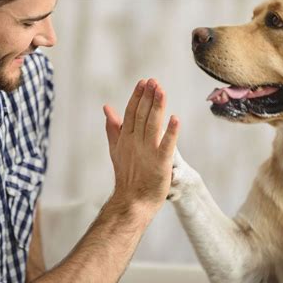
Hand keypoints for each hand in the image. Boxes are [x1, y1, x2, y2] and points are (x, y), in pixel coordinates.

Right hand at [103, 79, 179, 211]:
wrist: (132, 200)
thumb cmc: (127, 175)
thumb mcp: (116, 148)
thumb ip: (113, 128)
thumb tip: (107, 108)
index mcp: (126, 138)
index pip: (131, 112)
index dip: (138, 97)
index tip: (144, 82)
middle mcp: (135, 142)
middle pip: (142, 115)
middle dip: (148, 97)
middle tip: (154, 81)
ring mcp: (148, 152)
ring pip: (152, 125)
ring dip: (157, 107)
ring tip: (162, 91)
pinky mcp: (161, 163)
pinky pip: (166, 145)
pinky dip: (170, 132)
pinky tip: (175, 119)